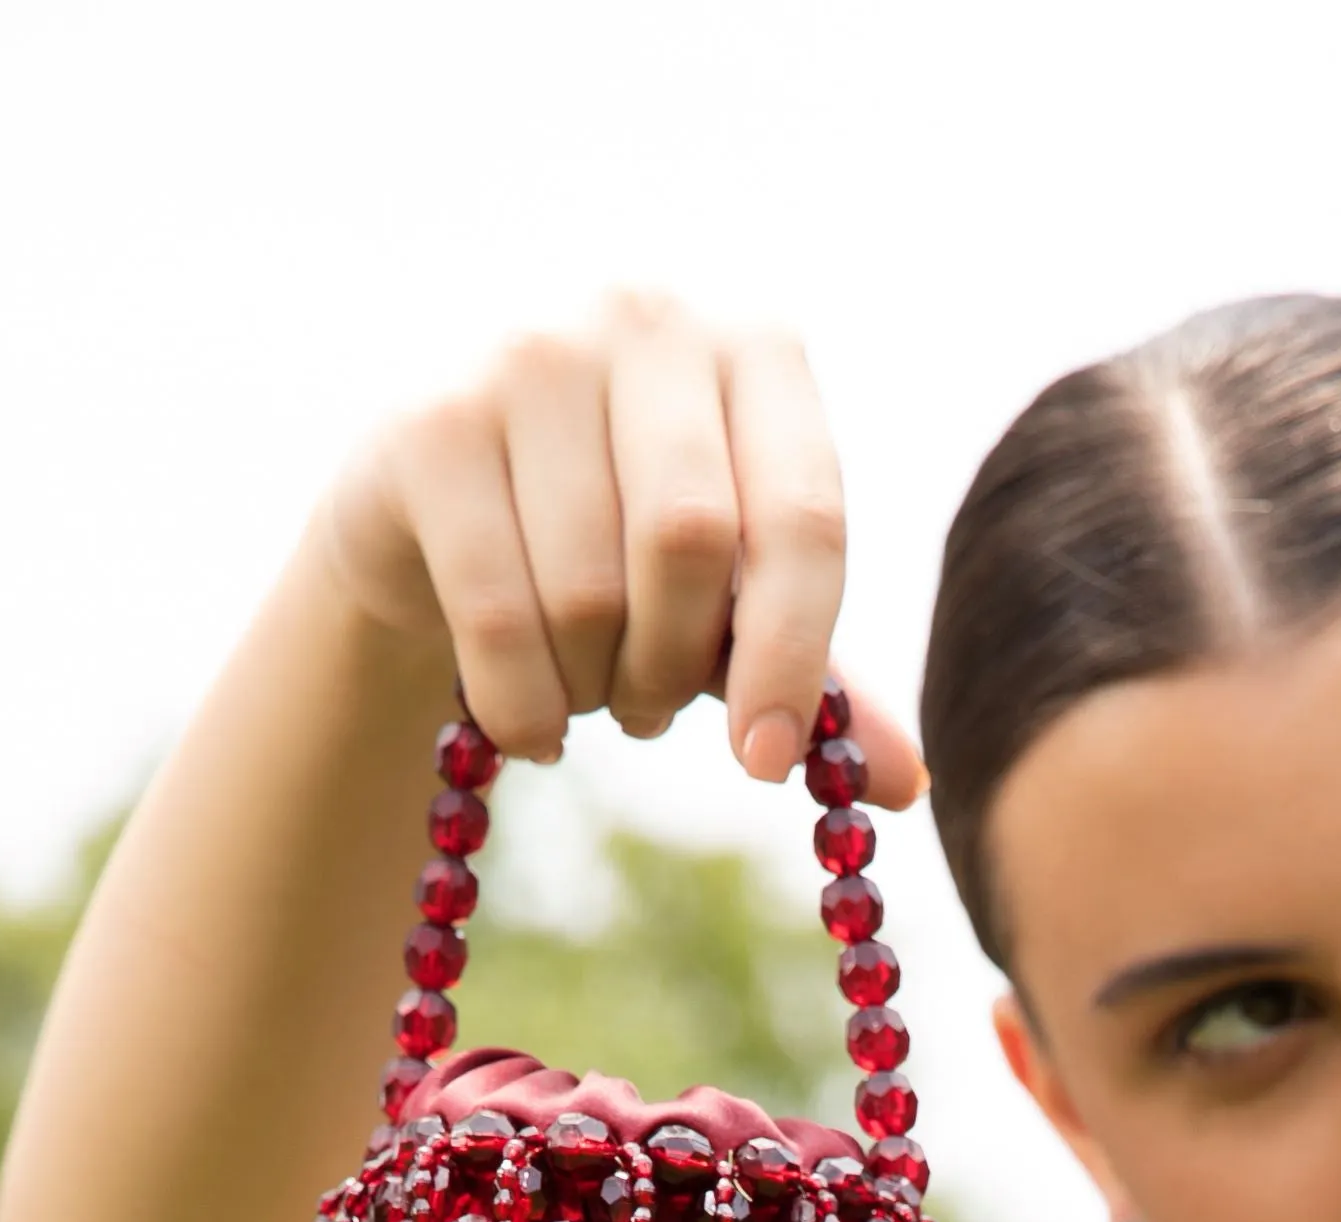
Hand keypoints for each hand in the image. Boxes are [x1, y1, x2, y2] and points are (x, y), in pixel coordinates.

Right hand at [309, 287, 922, 801]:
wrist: (440, 516)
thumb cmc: (621, 552)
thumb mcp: (731, 606)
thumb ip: (810, 675)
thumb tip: (908, 785)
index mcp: (754, 350)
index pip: (803, 515)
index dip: (792, 656)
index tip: (765, 762)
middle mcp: (642, 318)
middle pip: (689, 542)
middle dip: (674, 666)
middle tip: (655, 710)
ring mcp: (525, 355)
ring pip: (587, 590)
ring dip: (595, 689)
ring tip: (589, 687)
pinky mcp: (431, 426)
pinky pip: (498, 617)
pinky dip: (524, 708)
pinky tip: (531, 720)